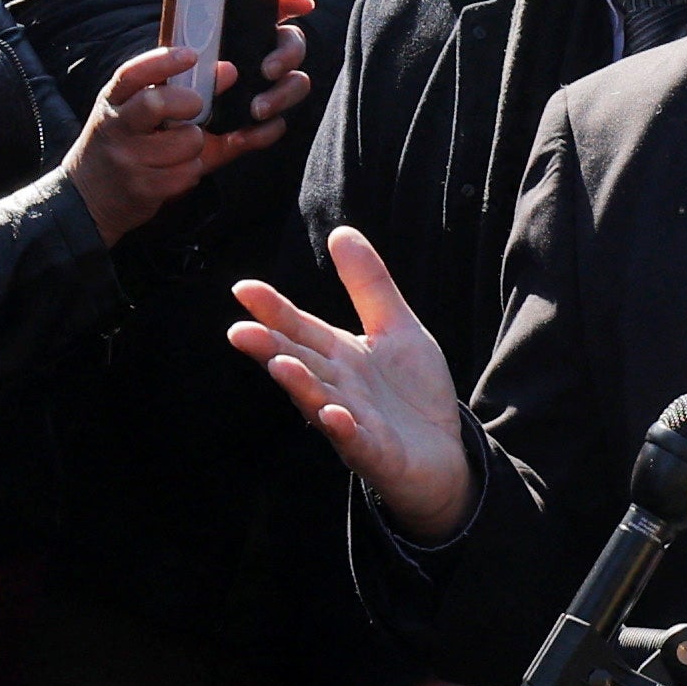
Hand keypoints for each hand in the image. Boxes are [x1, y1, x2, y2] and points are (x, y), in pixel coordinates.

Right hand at [60, 7, 311, 241]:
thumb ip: (181, 91)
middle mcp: (116, 127)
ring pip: (185, 142)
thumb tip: (228, 71)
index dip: (162, 60)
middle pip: (156, 103)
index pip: (132, 74)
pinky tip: (176, 171)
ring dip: (196, 144)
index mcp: (113, 101)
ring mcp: (127, 159)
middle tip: (196, 108)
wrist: (88, 198)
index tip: (191, 56)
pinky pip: (187, 173)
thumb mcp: (136, 114)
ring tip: (183, 148)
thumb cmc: (123, 146)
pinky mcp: (142, 189)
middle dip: (188, 102)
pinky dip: (191, 171)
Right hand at [227, 222, 471, 540]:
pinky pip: (358, 442)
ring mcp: (353, 423)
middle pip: (300, 363)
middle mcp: (337, 388)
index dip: (273, 310)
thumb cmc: (413, 394)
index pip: (300, 328)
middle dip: (270, 348)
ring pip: (320, 402)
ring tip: (281, 365)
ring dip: (300, 386)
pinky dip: (344, 430)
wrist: (446, 455)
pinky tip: (335, 415)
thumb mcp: (396, 327)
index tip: (243, 288)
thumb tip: (339, 230)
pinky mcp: (377, 454)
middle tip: (239, 331)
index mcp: (339, 356)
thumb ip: (369, 284)